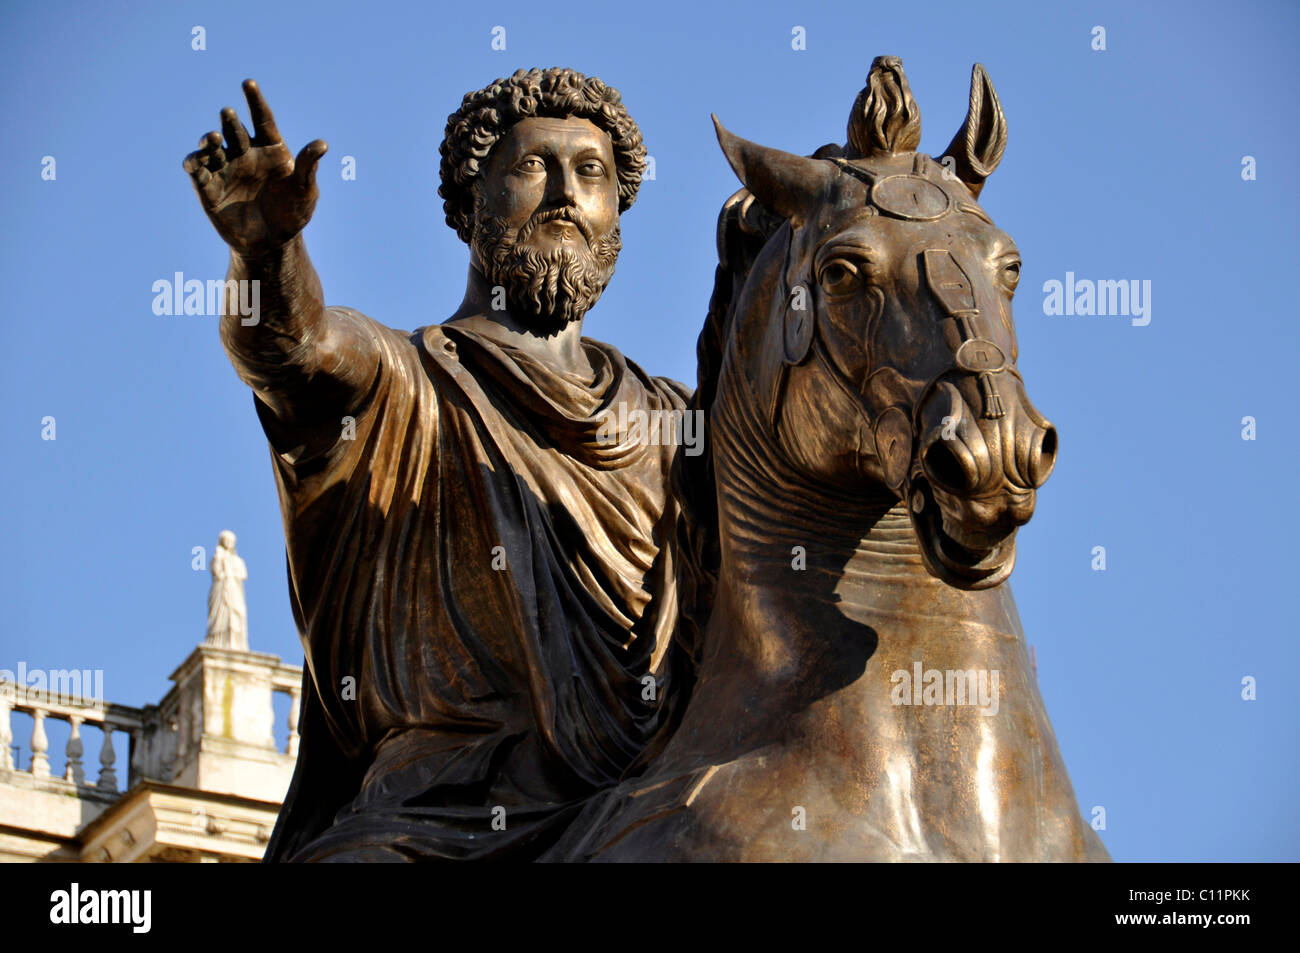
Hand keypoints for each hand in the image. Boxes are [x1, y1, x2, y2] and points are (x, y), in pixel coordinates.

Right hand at [183, 79, 326, 257]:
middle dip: (230, 121)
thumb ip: (309, 167)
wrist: (273, 243)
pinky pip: (197, 172)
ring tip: (213, 138)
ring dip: (209, 140)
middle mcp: (245, 154)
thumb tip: (322, 144)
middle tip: (228, 113)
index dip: (254, 100)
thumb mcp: (306, 191)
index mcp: (270, 149)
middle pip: (235, 130)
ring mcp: (226, 169)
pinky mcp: (209, 188)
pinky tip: (194, 161)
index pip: (262, 119)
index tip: (248, 83)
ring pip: (213, 147)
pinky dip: (193, 164)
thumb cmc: (293, 214)